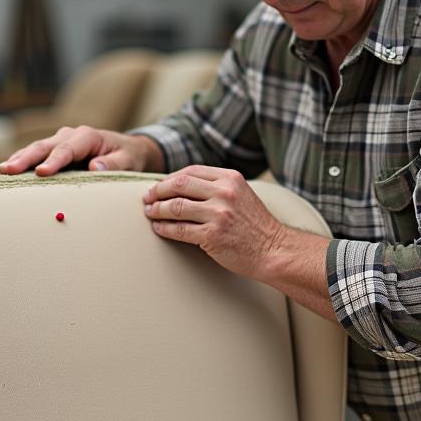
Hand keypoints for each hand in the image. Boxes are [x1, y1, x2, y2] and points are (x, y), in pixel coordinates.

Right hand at [0, 125, 158, 176]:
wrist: (128, 150)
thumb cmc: (128, 156)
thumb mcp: (128, 161)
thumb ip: (114, 164)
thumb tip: (96, 167)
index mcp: (88, 137)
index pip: (67, 150)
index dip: (53, 161)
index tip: (41, 173)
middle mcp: (70, 135)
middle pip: (45, 146)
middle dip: (26, 158)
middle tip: (8, 170)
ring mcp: (60, 140)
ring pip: (36, 148)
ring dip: (19, 158)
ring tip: (2, 170)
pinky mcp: (55, 149)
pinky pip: (36, 153)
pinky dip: (22, 160)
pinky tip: (8, 169)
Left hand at [142, 165, 284, 281]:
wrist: (274, 250)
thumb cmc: (255, 225)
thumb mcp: (241, 194)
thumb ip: (218, 187)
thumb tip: (182, 185)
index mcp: (230, 178)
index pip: (190, 171)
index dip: (170, 178)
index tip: (159, 186)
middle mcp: (224, 192)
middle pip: (179, 184)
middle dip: (158, 191)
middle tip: (146, 198)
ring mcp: (218, 214)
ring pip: (176, 206)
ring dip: (157, 210)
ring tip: (149, 213)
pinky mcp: (213, 235)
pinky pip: (179, 229)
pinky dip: (164, 228)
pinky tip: (158, 228)